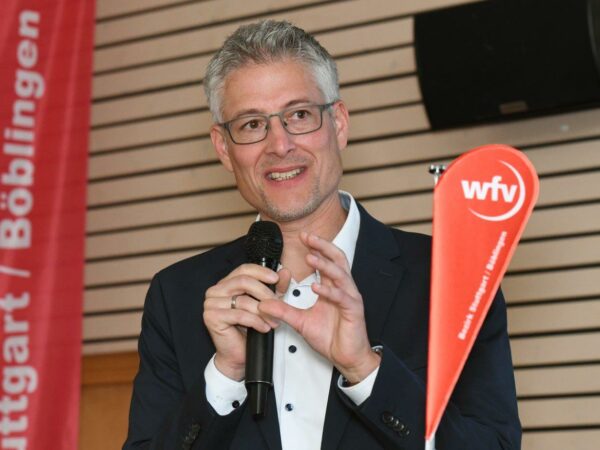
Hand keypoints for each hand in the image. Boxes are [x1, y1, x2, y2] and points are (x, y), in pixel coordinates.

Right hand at [203, 264, 290, 380]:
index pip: (244, 269)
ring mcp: (211, 303)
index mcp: (226, 283)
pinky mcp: (212, 317)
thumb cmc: (249, 328)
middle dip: (265, 293)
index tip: (276, 278)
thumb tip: (285, 272)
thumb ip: (275, 287)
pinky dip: (255, 321)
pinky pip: (239, 315)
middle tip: (278, 304)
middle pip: (244, 282)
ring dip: (263, 311)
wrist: (238, 354)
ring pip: (243, 300)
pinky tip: (264, 327)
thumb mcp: (267, 303)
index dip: (261, 272)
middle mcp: (216, 291)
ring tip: (274, 321)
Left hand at [258, 232, 379, 383]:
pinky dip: (330, 291)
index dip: (316, 246)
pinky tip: (317, 287)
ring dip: (325, 264)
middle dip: (322, 246)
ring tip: (310, 257)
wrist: (346, 356)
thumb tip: (264, 304)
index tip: (302, 236)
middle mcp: (342, 288)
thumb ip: (283, 311)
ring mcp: (349, 298)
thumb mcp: (300, 321)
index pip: (327, 260)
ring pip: (340, 274)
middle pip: (337, 259)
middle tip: (307, 236)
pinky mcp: (353, 310)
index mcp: (332, 287)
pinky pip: (342, 297)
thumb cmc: (330, 337)